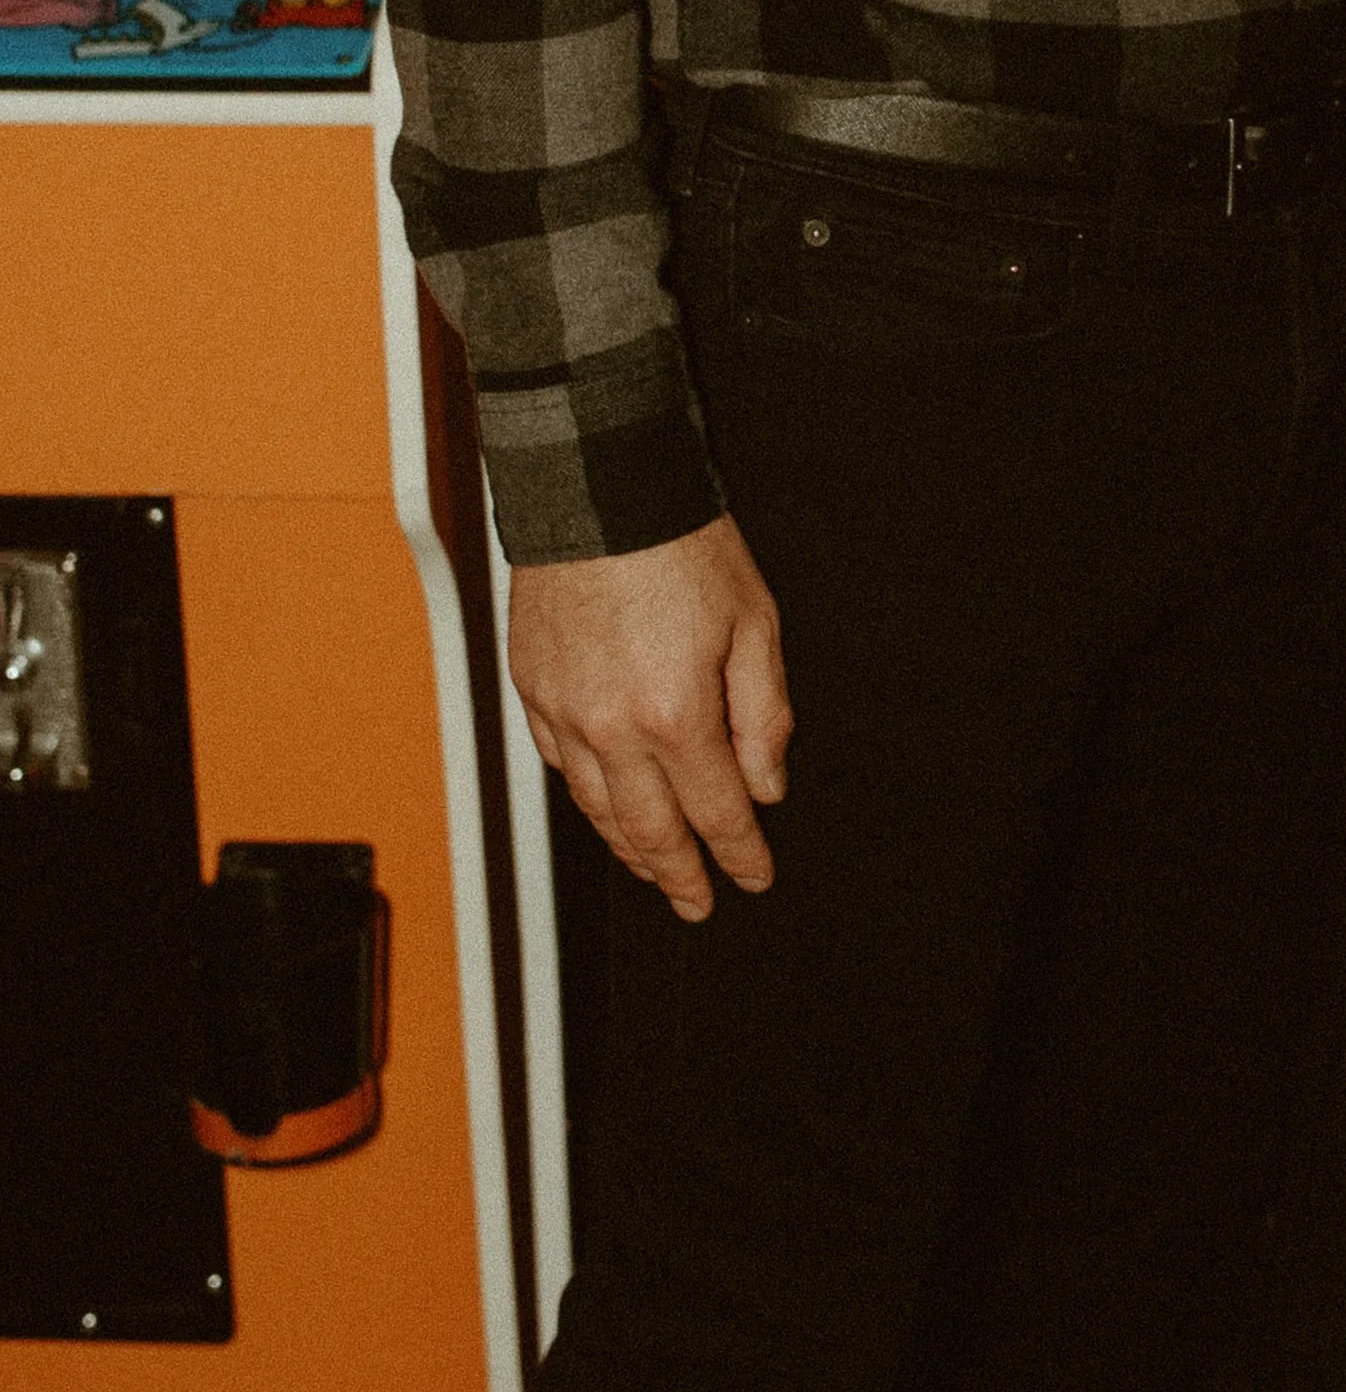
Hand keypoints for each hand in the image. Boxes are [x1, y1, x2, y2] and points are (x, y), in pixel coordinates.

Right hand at [507, 516, 789, 922]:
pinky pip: (561, 766)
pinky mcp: (532, 689)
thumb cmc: (681, 545)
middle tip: (700, 903)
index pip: (716, 811)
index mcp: (677, 714)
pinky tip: (607, 810)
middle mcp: (612, 727)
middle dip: (680, 876)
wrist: (599, 487)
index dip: (740, 854)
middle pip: (650, 830)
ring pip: (597, 809)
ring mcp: (563, 712)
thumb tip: (766, 785)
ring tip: (656, 872)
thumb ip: (765, 715)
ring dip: (630, 850)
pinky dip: (588, 799)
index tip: (755, 877)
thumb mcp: (755, 624)